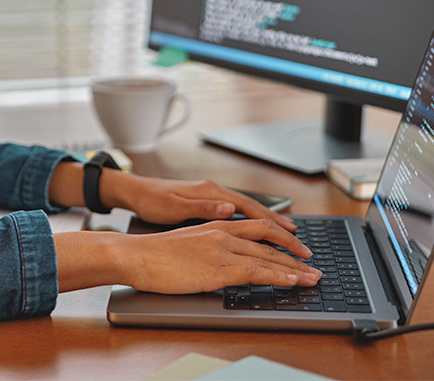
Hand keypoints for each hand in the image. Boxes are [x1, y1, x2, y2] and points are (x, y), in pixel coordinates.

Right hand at [54, 219, 319, 293]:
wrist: (135, 255)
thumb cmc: (154, 253)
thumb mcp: (187, 243)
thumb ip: (208, 247)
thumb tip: (221, 260)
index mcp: (215, 223)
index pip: (257, 225)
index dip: (280, 235)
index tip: (296, 244)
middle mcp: (223, 231)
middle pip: (269, 238)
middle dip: (294, 252)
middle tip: (313, 263)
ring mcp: (222, 249)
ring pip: (268, 256)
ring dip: (294, 268)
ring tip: (312, 277)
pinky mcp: (219, 268)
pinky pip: (257, 272)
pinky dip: (280, 277)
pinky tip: (293, 281)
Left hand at [102, 172, 297, 231]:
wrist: (134, 192)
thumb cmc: (151, 201)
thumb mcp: (173, 207)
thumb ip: (201, 208)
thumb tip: (229, 208)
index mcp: (210, 192)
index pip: (249, 207)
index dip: (272, 222)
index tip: (291, 234)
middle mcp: (214, 191)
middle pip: (254, 208)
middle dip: (278, 224)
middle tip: (299, 241)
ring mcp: (211, 196)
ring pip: (247, 210)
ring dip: (268, 223)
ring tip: (288, 236)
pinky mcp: (206, 203)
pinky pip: (237, 213)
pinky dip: (252, 222)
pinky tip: (257, 232)